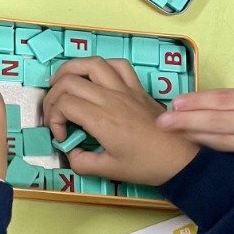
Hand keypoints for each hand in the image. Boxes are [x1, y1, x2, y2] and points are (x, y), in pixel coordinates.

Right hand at [42, 58, 193, 186]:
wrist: (181, 158)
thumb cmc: (146, 165)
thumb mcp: (110, 171)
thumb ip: (82, 162)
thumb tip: (70, 152)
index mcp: (101, 120)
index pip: (63, 104)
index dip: (53, 119)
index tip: (62, 136)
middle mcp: (110, 98)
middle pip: (69, 80)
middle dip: (53, 96)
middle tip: (54, 114)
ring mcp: (125, 89)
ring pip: (91, 63)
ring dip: (71, 70)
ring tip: (62, 83)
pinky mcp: (137, 88)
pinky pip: (118, 65)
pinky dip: (102, 66)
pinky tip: (96, 77)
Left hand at [157, 88, 233, 181]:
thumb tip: (212, 107)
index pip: (225, 100)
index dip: (197, 102)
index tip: (175, 103)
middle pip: (219, 121)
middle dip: (187, 121)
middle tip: (162, 121)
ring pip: (225, 143)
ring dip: (197, 139)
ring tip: (175, 135)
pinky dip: (222, 157)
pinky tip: (205, 155)